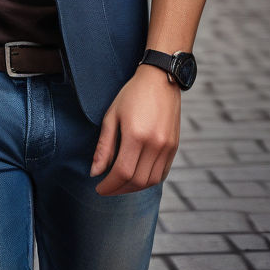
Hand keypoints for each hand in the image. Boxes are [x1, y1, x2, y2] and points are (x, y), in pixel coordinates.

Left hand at [90, 65, 179, 194]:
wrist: (160, 79)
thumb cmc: (132, 94)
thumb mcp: (112, 115)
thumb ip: (104, 146)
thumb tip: (94, 173)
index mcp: (136, 135)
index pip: (121, 172)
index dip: (109, 185)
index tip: (98, 188)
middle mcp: (154, 144)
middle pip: (136, 181)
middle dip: (119, 190)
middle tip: (107, 188)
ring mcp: (167, 146)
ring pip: (150, 181)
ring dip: (134, 188)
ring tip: (120, 184)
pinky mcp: (174, 146)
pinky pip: (162, 174)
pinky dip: (148, 181)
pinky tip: (137, 177)